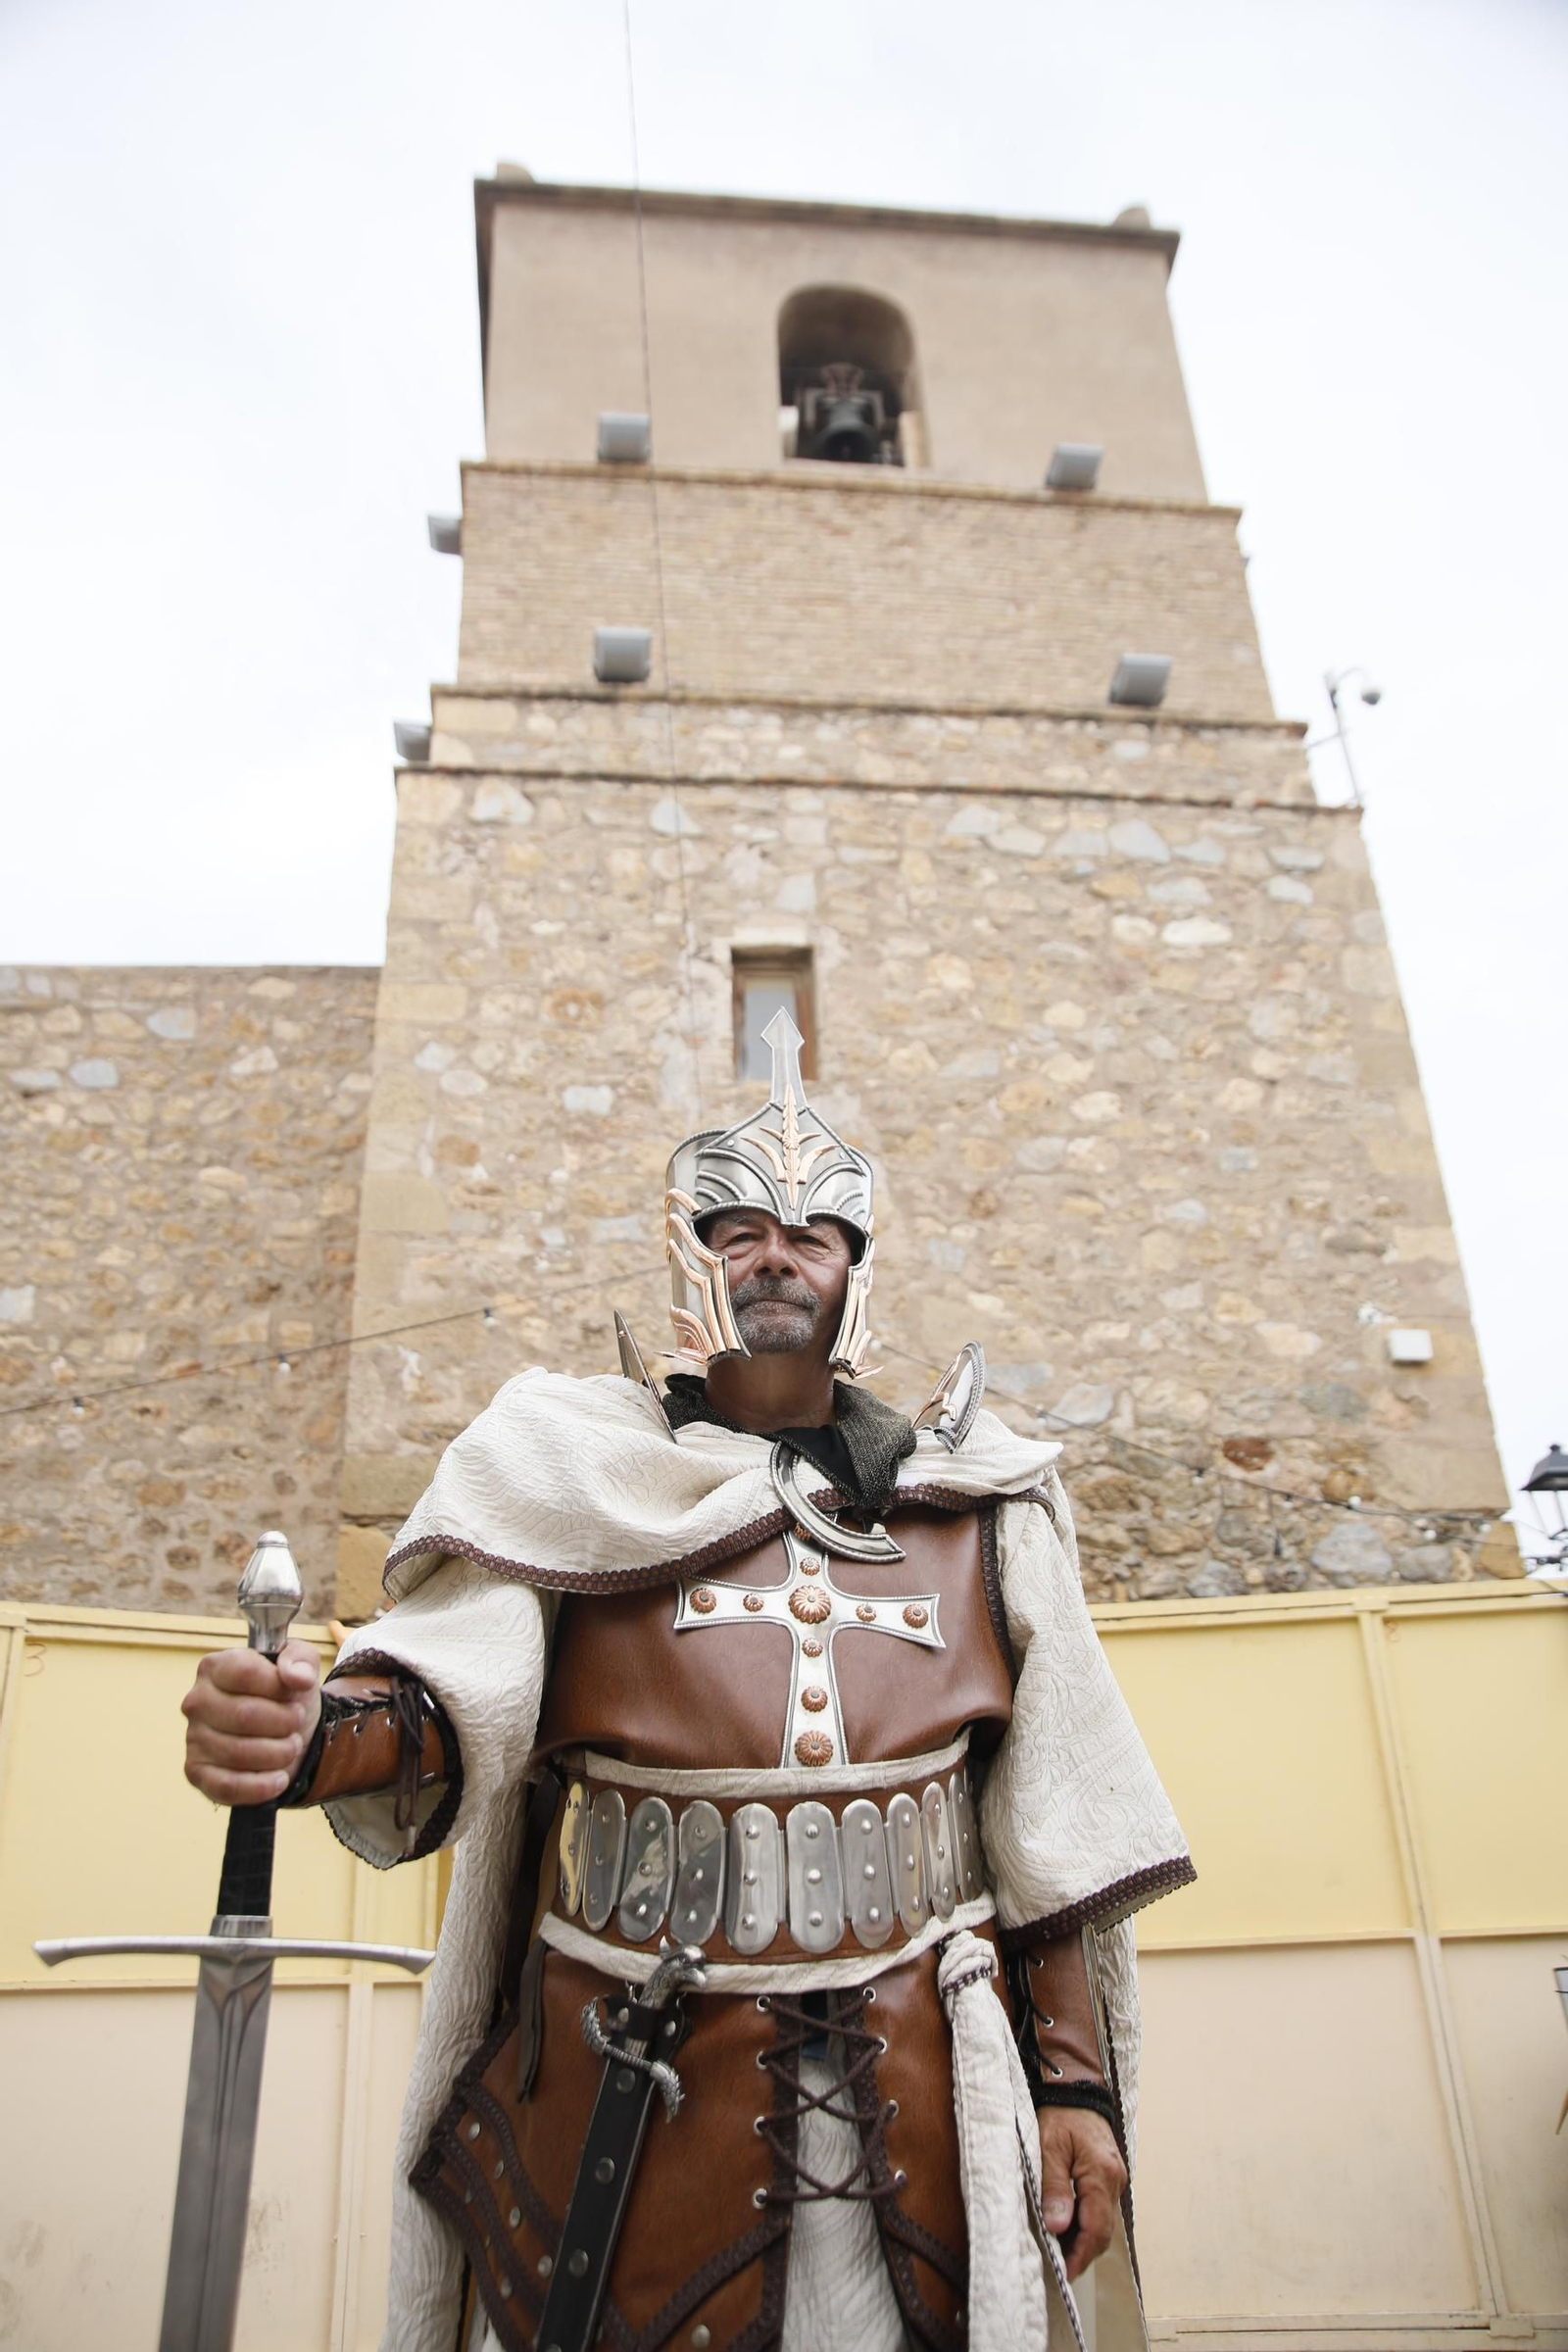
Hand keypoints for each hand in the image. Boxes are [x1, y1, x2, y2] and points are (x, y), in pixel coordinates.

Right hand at [182, 1638, 321, 1804]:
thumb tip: (297, 1678)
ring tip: (291, 1747)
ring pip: (238, 1752)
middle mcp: (196, 1701)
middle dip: (284, 1723)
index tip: (295, 1696)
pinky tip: (280, 1779)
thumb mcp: (300, 1665)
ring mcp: (192, 1738)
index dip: (279, 1688)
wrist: (282, 1730)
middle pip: (244, 1715)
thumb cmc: (284, 1693)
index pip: (245, 1673)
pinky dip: (260, 1787)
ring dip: (278, 1753)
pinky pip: (226, 1786)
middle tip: (297, 1724)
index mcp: (215, 1667)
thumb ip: (301, 1660)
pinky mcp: (196, 1772)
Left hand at [1037, 2107, 1126, 2280]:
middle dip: (1083, 2252)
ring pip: (1103, 2221)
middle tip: (1060, 2267)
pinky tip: (1067, 2226)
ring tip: (1060, 2250)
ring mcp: (1116, 2179)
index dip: (1080, 2254)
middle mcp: (1115, 2180)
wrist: (1075, 2088)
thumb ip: (1053, 2187)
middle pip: (1103, 2230)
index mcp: (1101, 2174)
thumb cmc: (1059, 2115)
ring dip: (1085, 2239)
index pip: (1095, 2227)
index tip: (1065, 2273)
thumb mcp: (1048, 2147)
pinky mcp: (1110, 2176)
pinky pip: (1101, 2208)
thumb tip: (1057, 2226)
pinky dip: (1087, 2222)